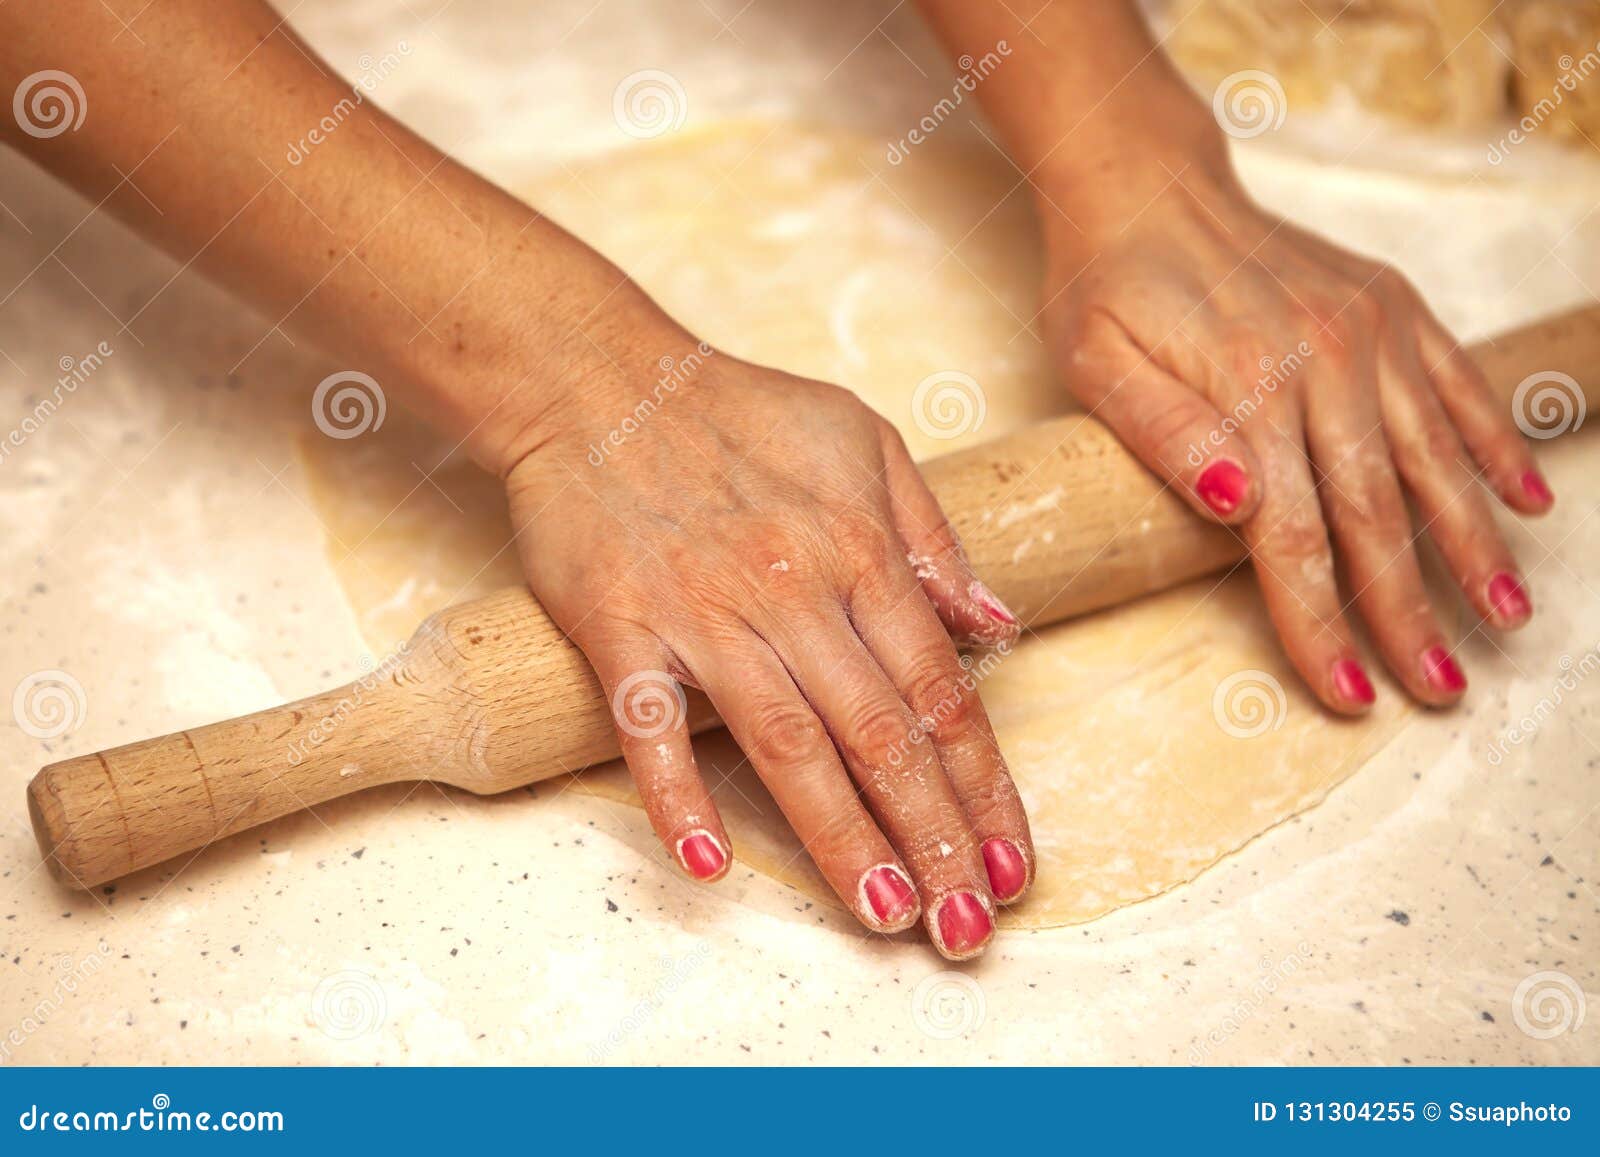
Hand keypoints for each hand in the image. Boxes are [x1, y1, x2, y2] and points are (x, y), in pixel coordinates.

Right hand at [501, 324, 1031, 958]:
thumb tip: (998, 625)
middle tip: (966, 927)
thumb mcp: (865, 442)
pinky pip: (649, 725)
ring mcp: (702, 612)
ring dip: (839, 836)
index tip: (1010, 864)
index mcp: (859, 548)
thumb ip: (933, 538)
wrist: (598, 380)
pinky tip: (709, 864)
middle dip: (933, 836)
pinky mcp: (619, 625)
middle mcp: (793, 589)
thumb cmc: (739, 414)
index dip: (983, 784)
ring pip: (787, 742)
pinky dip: (678, 795)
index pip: (939, 690)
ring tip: (884, 916)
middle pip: (879, 733)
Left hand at [1039, 168, 1551, 711]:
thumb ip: (1163, 434)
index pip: (1293, 537)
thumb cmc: (1105, 286)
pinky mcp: (1391, 307)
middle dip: (1409, 612)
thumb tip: (1239, 502)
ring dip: (1474, 544)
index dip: (1322, 623)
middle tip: (1440, 687)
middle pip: (1376, 514)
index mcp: (1247, 390)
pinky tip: (1527, 501)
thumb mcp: (1096, 362)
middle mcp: (1324, 360)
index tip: (1349, 693)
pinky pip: (1459, 385)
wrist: (1145, 184)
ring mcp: (1368, 330)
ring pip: (1435, 459)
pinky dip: (1496, 445)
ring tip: (1503, 616)